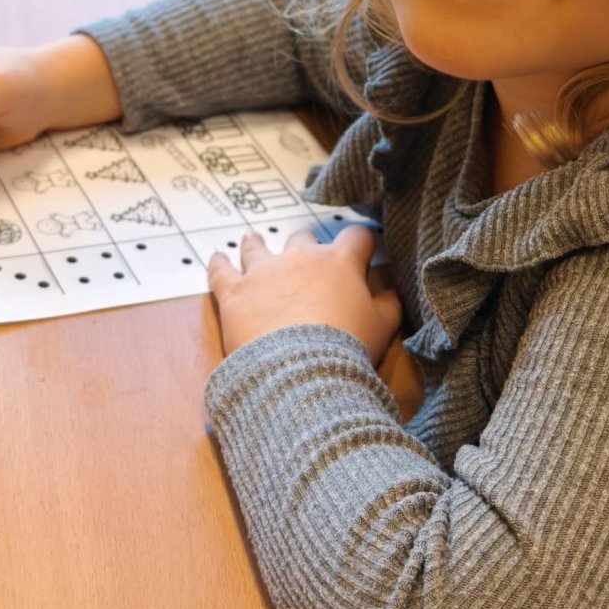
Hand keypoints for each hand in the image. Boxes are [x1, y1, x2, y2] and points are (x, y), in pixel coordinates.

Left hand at [208, 226, 401, 364]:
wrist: (300, 371)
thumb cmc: (347, 348)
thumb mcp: (382, 328)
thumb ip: (388, 305)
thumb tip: (392, 294)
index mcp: (339, 262)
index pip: (356, 237)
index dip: (361, 242)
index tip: (362, 250)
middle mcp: (300, 258)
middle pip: (304, 239)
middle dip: (307, 247)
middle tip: (306, 259)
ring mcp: (264, 271)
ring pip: (257, 247)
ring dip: (257, 243)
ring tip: (253, 239)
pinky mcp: (234, 292)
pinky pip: (221, 270)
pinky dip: (218, 263)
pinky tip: (216, 257)